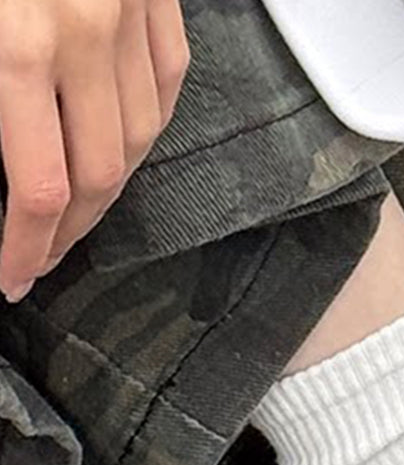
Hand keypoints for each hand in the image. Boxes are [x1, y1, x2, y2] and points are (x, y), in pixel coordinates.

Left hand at [0, 0, 188, 301]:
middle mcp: (86, 35)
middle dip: (67, 232)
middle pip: (98, 177)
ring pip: (139, 141)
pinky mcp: (157, 0)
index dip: (27, 247)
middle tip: (39, 255)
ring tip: (76, 208)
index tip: (14, 276)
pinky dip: (143, 128)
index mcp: (19, 42)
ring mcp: (131, 16)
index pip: (39, 186)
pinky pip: (164, 87)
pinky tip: (118, 146)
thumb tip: (9, 180)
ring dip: (107, 187)